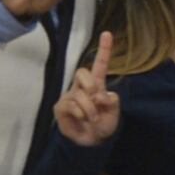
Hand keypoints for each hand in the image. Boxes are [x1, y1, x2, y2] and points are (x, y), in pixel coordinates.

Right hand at [52, 31, 122, 146]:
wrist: (92, 141)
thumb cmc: (103, 123)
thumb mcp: (113, 113)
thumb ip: (112, 102)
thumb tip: (101, 95)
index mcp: (97, 84)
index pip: (100, 64)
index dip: (104, 50)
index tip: (107, 33)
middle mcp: (81, 87)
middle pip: (82, 72)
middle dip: (91, 85)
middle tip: (97, 100)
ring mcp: (70, 96)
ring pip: (79, 94)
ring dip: (90, 110)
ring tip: (92, 119)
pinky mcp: (61, 107)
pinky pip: (71, 105)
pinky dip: (81, 114)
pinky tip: (82, 119)